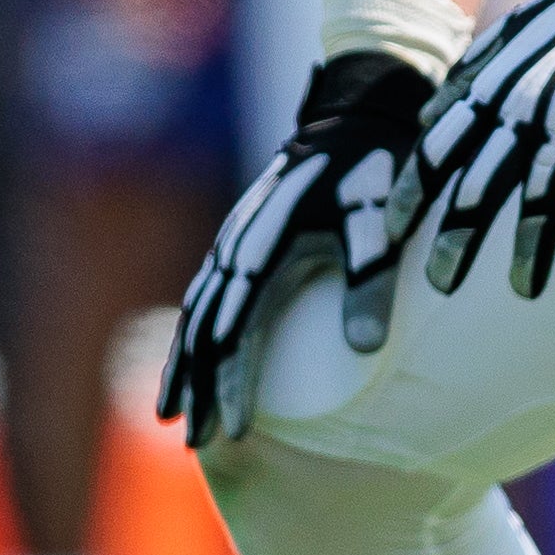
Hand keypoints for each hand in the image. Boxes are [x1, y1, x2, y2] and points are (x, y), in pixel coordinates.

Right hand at [158, 53, 434, 446]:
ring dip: (184, 364)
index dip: (232, 384)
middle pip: (205, 332)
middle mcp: (239, 249)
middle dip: (198, 388)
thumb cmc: (374, 170)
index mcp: (267, 251)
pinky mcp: (242, 238)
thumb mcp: (379, 226)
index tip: (232, 430)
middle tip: (196, 442)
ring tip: (175, 415)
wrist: (357, 111)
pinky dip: (191, 331)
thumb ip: (369, 286)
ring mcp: (235, 243)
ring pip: (196, 314)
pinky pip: (205, 294)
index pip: (239, 333)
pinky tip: (190, 358)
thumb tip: (365, 350)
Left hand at [385, 0, 554, 299]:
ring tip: (523, 290)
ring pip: (539, 208)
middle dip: (456, 242)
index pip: (436, 151)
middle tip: (441, 281)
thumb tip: (424, 122)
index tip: (395, 231)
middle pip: (478, 191)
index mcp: (492, 89)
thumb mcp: (511, 36)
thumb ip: (467, 78)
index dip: (412, 195)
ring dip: (529, 256)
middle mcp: (524, 115)